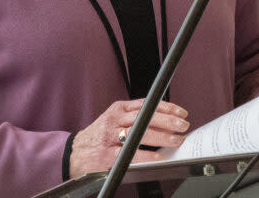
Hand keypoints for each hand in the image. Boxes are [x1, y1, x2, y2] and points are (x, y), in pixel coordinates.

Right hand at [69, 99, 189, 178]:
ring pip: (139, 132)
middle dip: (167, 120)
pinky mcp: (107, 154)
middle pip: (145, 116)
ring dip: (161, 136)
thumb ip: (134, 118)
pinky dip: (145, 154)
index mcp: (118, 109)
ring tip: (176, 140)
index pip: (146, 104)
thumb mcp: (114, 119)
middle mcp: (115, 119)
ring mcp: (110, 136)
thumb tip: (164, 123)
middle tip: (183, 125)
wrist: (75, 152)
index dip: (166, 107)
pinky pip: (129, 153)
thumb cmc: (99, 136)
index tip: (181, 112)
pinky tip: (158, 156)